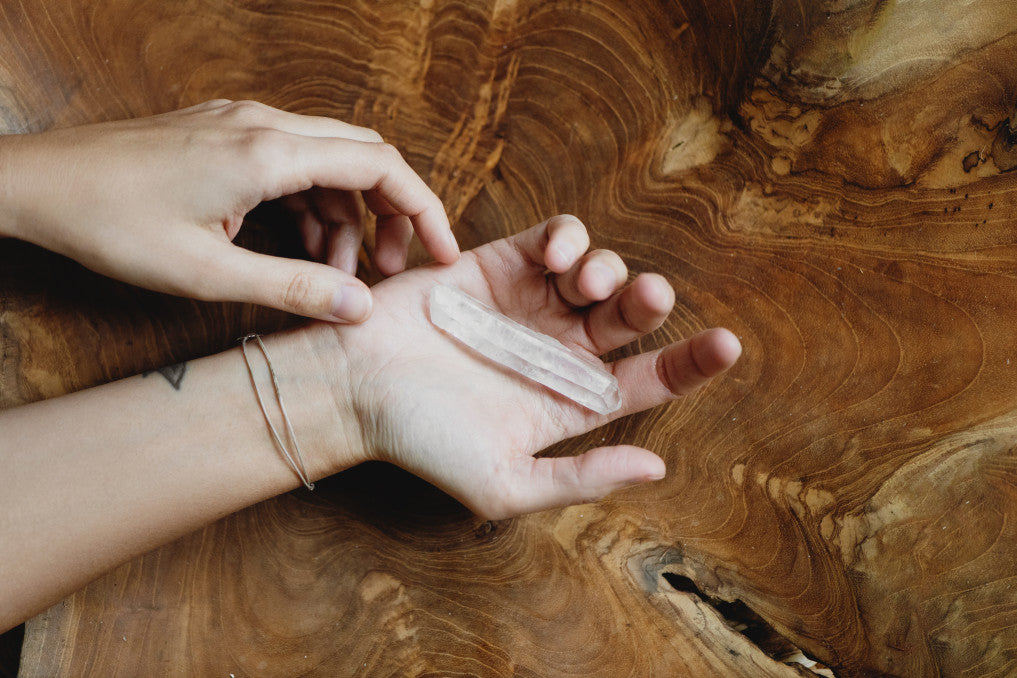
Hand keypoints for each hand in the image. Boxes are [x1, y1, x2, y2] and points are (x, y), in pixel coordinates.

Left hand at [0, 99, 458, 321]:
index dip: (423, 210)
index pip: (381, 166)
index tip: (442, 253)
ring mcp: (244, 124)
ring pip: (329, 163)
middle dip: (389, 214)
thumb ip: (294, 289)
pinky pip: (293, 163)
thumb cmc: (110, 222)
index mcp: (270, 152)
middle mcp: (265, 125)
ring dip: (345, 216)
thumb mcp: (208, 272)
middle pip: (364, 157)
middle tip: (387, 270)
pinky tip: (298, 248)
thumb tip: (361, 309)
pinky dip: (311, 205)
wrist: (37, 185)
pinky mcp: (226, 134)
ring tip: (333, 273)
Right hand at [326, 215, 740, 517]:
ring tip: (581, 283)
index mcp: (570, 400)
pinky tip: (557, 256)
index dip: (692, 362)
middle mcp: (560, 349)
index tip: (727, 344)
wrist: (355, 386)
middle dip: (648, 302)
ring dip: (608, 269)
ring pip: (600, 270)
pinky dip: (569, 237)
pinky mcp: (502, 263)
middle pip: (631, 317)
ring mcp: (532, 304)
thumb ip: (581, 477)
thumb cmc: (423, 440)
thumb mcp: (504, 482)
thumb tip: (657, 469)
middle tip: (642, 298)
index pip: (649, 380)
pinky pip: (555, 237)